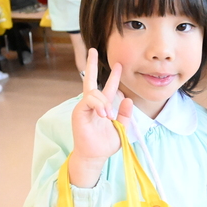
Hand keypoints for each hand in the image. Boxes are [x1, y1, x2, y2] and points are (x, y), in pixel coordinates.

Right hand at [68, 48, 132, 187]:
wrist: (95, 156)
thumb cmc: (106, 145)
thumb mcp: (121, 129)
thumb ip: (125, 115)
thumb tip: (128, 99)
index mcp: (102, 106)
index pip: (107, 88)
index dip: (113, 77)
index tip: (118, 65)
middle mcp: (92, 104)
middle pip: (89, 80)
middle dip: (91, 65)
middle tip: (92, 50)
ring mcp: (84, 107)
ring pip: (94, 93)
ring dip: (104, 103)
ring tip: (108, 116)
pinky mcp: (79, 112)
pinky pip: (89, 100)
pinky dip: (98, 105)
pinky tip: (103, 115)